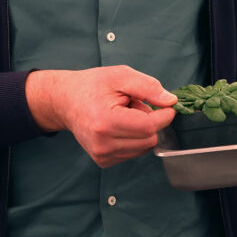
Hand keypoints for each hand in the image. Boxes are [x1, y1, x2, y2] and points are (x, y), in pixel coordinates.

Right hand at [25, 66, 177, 167]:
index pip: (149, 127)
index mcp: (106, 122)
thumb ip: (148, 87)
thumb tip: (171, 101)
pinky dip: (134, 139)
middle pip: (149, 139)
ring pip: (144, 147)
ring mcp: (102, 155)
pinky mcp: (103, 161)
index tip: (167, 105)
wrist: (66, 101)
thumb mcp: (121, 76)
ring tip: (124, 114)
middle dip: (149, 120)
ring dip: (141, 130)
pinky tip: (119, 125)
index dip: (164, 115)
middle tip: (133, 105)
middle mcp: (102, 143)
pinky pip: (134, 152)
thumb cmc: (93, 86)